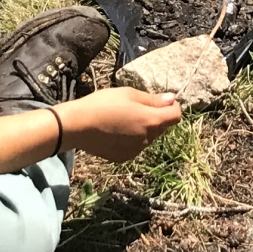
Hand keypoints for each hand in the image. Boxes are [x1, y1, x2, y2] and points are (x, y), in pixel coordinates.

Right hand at [53, 88, 182, 161]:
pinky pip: (136, 146)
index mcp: (151, 121)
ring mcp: (136, 150)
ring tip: (122, 118)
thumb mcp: (129, 94)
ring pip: (149, 137)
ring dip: (143, 128)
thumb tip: (172, 99)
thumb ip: (153, 99)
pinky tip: (116, 131)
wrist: (77, 126)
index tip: (161, 100)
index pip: (175, 115)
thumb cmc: (102, 104)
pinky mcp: (124, 157)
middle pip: (162, 127)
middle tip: (135, 107)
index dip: (172, 106)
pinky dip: (132, 139)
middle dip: (155, 116)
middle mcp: (147, 138)